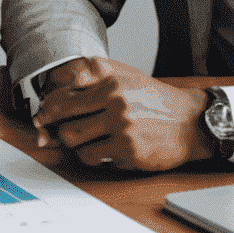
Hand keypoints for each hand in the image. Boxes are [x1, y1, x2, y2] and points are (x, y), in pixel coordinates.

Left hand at [32, 58, 211, 170]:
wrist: (189, 122)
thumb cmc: (152, 98)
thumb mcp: (122, 75)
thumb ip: (90, 75)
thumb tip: (54, 86)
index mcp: (109, 78)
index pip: (62, 88)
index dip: (47, 101)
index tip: (44, 110)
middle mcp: (114, 100)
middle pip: (62, 115)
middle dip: (51, 123)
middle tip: (49, 129)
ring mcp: (122, 127)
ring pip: (73, 138)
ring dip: (72, 142)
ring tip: (82, 139)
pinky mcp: (129, 152)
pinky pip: (92, 158)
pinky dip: (91, 156)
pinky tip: (100, 150)